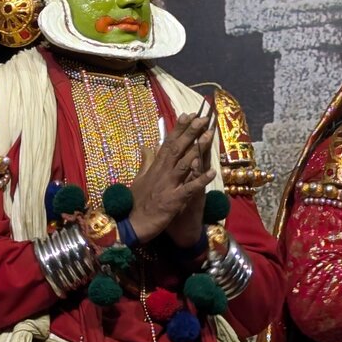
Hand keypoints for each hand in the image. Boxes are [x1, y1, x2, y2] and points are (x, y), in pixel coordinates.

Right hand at [127, 111, 216, 242]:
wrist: (129, 226)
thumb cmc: (135, 203)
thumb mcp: (139, 179)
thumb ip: (146, 162)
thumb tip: (147, 146)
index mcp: (155, 168)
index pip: (168, 143)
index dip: (179, 129)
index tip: (188, 114)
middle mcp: (162, 173)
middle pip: (177, 148)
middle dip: (190, 132)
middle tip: (202, 117)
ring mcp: (167, 186)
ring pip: (184, 164)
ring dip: (197, 149)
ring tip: (209, 136)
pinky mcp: (172, 200)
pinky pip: (188, 189)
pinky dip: (200, 181)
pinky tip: (212, 173)